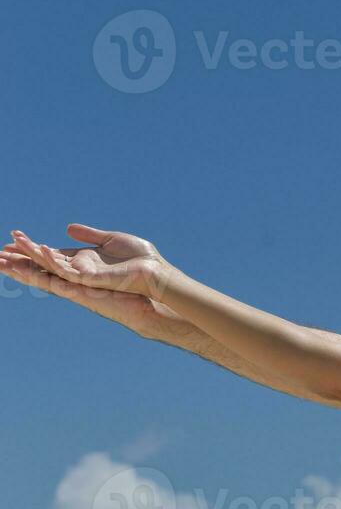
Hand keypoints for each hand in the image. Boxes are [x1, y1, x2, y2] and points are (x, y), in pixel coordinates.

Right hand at [4, 225, 169, 297]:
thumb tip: (67, 227)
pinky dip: (54, 260)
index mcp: (82, 261)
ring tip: (11, 248)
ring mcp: (84, 277)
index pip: (49, 256)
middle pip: (42, 265)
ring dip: (31, 257)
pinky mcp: (92, 280)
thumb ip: (89, 234)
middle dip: (20, 259)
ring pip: (49, 268)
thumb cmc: (140, 260)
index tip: (11, 243)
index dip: (30, 250)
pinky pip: (68, 272)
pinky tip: (43, 249)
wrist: (157, 274)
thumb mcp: (111, 241)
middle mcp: (79, 271)